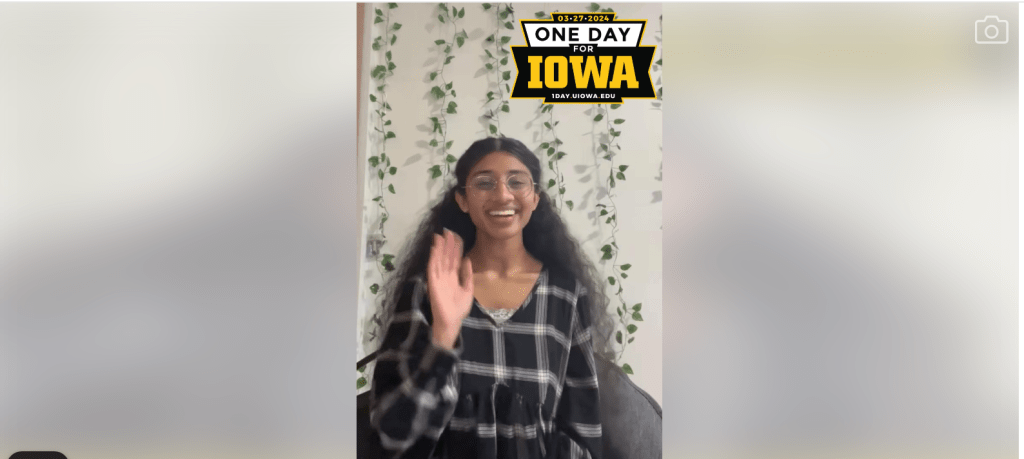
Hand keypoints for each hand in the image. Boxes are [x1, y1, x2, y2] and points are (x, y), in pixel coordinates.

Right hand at [427, 229, 472, 349]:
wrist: (452, 321)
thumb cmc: (459, 308)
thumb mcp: (468, 289)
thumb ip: (467, 274)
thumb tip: (467, 259)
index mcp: (454, 276)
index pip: (454, 258)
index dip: (455, 247)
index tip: (457, 236)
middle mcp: (446, 274)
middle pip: (447, 256)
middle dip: (448, 244)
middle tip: (448, 230)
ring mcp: (438, 277)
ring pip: (439, 259)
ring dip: (440, 247)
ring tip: (441, 234)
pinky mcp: (433, 281)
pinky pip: (433, 267)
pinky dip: (433, 256)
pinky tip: (435, 247)